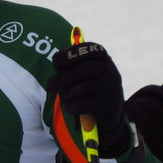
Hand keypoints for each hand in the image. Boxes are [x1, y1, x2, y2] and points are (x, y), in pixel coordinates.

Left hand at [47, 42, 129, 157]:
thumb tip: (54, 72)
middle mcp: (109, 69)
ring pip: (80, 88)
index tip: (56, 64)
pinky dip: (71, 107)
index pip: (85, 50)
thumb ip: (69, 66)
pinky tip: (71, 107)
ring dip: (66, 94)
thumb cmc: (89, 86)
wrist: (109, 111)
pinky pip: (81, 105)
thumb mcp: (83, 71)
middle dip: (61, 78)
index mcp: (102, 56)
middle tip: (50, 86)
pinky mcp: (108, 105)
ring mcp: (111, 87)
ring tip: (65, 97)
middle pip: (80, 70)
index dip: (66, 56)